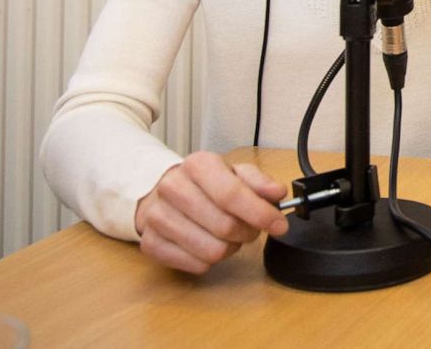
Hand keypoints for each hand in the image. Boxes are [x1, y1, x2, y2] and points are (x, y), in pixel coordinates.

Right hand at [133, 151, 289, 273]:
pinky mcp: (150, 243)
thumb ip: (259, 182)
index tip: (279, 225)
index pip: (232, 195)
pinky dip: (210, 260)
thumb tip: (278, 193)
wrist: (161, 192)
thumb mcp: (234, 173)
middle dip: (248, 233)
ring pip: (211, 251)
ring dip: (230, 248)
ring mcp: (157, 217)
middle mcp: (173, 188)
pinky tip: (207, 243)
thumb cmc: (204, 184)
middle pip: (225, 227)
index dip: (260, 214)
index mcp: (198, 165)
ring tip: (227, 236)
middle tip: (250, 229)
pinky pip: (195, 265)